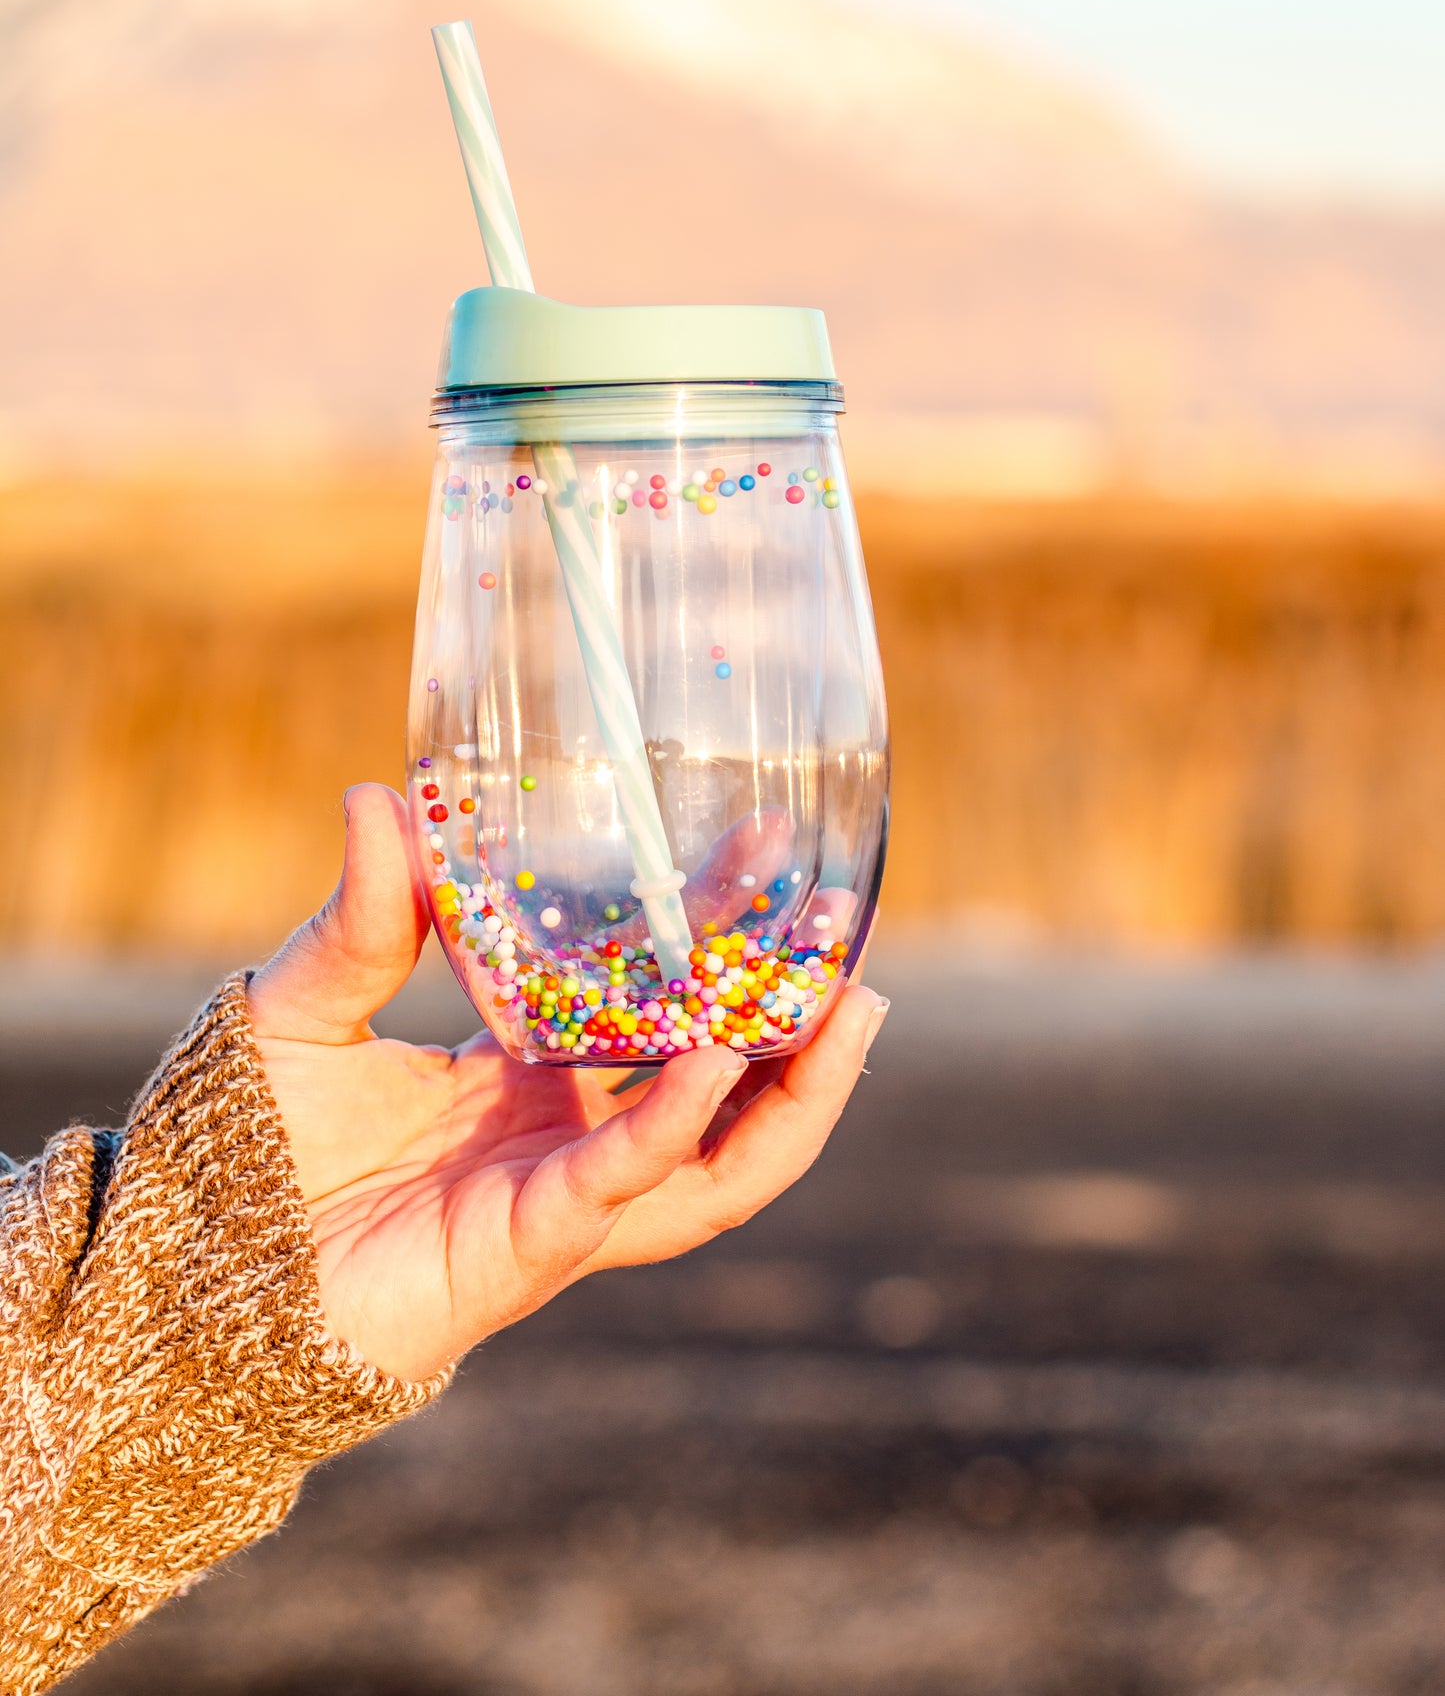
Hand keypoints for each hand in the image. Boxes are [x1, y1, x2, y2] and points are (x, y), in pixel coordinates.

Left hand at [247, 785, 888, 1381]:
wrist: (192, 1264)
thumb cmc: (247, 1140)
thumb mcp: (311, 1000)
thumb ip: (365, 915)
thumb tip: (379, 795)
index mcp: (532, 1077)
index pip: (658, 1002)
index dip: (719, 935)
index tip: (764, 849)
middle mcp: (567, 1138)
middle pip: (723, 1089)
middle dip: (797, 1022)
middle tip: (851, 938)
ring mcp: (560, 1199)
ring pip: (718, 1160)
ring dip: (791, 1091)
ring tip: (847, 1006)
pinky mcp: (531, 1246)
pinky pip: (627, 1184)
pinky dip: (676, 1124)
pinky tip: (716, 1055)